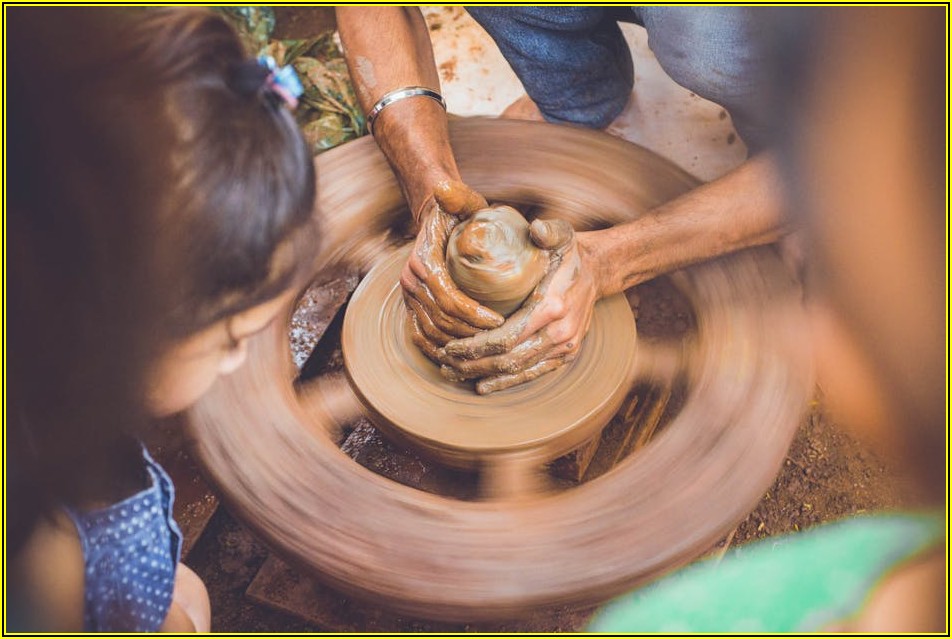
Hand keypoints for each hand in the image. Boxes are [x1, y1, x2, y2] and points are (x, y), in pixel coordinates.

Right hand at [401, 180, 504, 359]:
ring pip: (431, 333)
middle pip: (441, 321)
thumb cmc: (456, 211)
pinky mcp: (410, 306)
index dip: (473, 315)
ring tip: (486, 349)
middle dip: (471, 335)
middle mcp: (409, 281)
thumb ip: (458, 196)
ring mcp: (408, 296)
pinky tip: (459, 359)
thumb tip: (445, 188)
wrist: (434, 217)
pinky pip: (420, 336)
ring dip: (458, 345)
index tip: (500, 321)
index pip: (449, 298)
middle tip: (500, 340)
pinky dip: (438, 350)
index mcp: (422, 262)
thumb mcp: (461, 201)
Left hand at [439, 219, 601, 393]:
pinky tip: (484, 385)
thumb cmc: (570, 253)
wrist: (598, 271)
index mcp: (552, 306)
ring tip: (455, 373)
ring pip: (518, 370)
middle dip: (473, 364)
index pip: (507, 337)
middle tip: (444, 363)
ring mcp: (565, 347)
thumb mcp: (562, 234)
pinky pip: (534, 374)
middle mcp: (560, 333)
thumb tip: (536, 228)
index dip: (476, 346)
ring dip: (485, 375)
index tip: (450, 345)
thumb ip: (548, 231)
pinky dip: (507, 382)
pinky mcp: (566, 355)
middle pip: (508, 359)